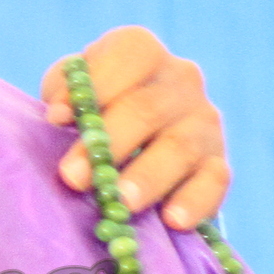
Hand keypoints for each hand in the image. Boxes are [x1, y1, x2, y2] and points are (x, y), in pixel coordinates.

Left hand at [39, 26, 229, 229]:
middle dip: (107, 144)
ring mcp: (204, 121)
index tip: (56, 119)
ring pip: (180, 147)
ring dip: (147, 176)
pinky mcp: (217, 163)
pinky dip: (194, 201)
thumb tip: (60, 114)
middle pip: (147, 108)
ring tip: (121, 202)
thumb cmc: (91, 111)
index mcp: (141, 53)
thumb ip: (63, 92)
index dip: (94, 83)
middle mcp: (180, 80)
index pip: (129, 54)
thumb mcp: (72, 92)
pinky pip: (214, 180)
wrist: (135, 145)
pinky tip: (172, 220)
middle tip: (73, 178)